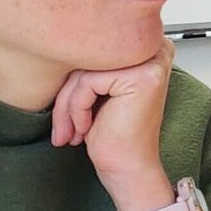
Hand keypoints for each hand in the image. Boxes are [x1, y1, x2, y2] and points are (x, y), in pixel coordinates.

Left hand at [54, 39, 176, 210]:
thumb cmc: (115, 136)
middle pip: (88, 58)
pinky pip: (87, 83)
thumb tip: (55, 42)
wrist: (129, 169)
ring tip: (70, 132)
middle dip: (67, 95)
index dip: (75, 79)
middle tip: (63, 129)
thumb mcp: (98, 89)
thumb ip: (90, 62)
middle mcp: (154, 49)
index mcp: (148, 48)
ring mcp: (150, 63)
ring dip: (67, 106)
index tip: (67, 112)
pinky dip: (77, 109)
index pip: (92, 49)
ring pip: (83, 71)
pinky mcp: (139, 78)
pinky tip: (85, 130)